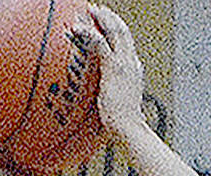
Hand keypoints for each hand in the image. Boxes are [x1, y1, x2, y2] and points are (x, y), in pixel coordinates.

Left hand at [80, 4, 147, 141]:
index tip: (105, 20)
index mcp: (133, 69)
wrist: (129, 129)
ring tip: (87, 10)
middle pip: (122, 30)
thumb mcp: (119, 102)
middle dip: (108, 17)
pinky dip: (88, 33)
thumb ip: (116, 91)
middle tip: (95, 9)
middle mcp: (130, 62)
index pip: (125, 42)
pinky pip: (99, 43)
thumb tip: (112, 93)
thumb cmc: (123, 123)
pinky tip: (76, 28)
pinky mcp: (113, 68)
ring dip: (100, 18)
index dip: (115, 28)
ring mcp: (123, 64)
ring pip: (113, 31)